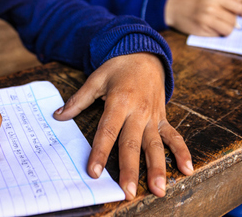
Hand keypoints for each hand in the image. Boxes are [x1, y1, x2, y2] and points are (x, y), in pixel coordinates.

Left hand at [53, 53, 192, 199]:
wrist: (143, 55)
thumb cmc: (117, 68)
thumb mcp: (96, 79)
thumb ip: (78, 100)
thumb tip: (58, 116)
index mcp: (118, 101)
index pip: (107, 131)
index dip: (100, 151)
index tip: (95, 171)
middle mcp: (137, 111)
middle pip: (132, 143)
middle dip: (130, 168)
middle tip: (127, 191)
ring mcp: (152, 116)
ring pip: (155, 144)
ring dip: (158, 167)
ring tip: (158, 189)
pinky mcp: (163, 117)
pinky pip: (174, 136)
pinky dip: (182, 152)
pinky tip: (187, 169)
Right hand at [165, 0, 241, 35]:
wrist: (171, 9)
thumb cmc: (192, 2)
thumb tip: (241, 10)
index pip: (239, 7)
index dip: (241, 12)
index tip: (240, 14)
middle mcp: (211, 8)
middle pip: (234, 20)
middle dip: (231, 21)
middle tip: (221, 18)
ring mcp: (206, 20)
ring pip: (228, 29)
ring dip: (225, 28)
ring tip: (216, 24)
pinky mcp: (202, 30)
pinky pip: (218, 35)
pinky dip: (217, 33)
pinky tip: (209, 27)